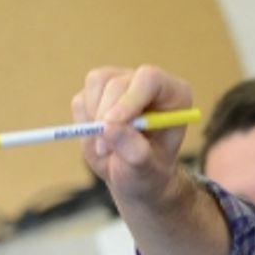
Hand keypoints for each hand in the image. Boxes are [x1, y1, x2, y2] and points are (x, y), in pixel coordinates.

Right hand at [73, 65, 194, 205]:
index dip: (128, 99)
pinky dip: (83, 122)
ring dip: (93, 118)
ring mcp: (122, 83)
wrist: (133, 175)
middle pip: (118, 82)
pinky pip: (81, 100)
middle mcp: (147, 83)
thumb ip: (135, 152)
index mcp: (173, 95)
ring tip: (106, 148)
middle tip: (105, 149)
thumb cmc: (148, 171)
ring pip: (96, 84)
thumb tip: (110, 128)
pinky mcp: (98, 92)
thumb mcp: (147, 170)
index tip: (111, 125)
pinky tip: (100, 139)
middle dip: (105, 116)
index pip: (150, 79)